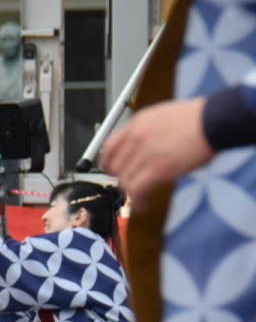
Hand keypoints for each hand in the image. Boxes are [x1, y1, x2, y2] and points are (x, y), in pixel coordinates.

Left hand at [100, 97, 212, 211]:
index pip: (109, 146)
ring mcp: (145, 153)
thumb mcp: (162, 116)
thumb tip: (143, 145)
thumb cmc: (196, 118)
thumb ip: (147, 130)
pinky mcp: (157, 168)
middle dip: (120, 178)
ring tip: (137, 199)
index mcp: (136, 123)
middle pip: (115, 165)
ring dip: (129, 192)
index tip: (111, 169)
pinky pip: (136, 188)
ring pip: (124, 179)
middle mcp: (135, 137)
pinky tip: (141, 206)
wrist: (212, 120)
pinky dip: (137, 201)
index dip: (107, 162)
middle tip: (127, 185)